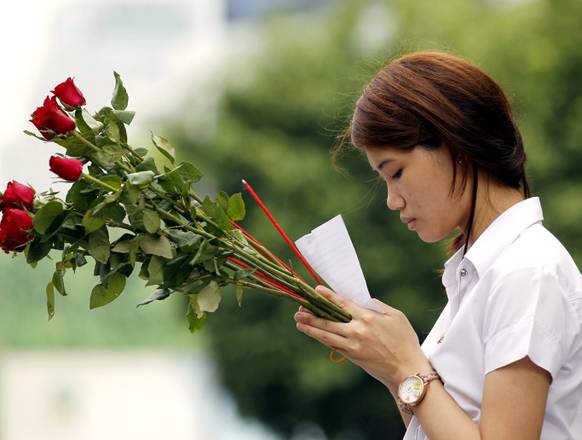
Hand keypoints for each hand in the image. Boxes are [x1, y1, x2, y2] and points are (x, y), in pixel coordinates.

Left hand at [294, 285, 431, 388]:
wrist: (407, 370)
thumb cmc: (405, 341)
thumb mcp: (396, 316)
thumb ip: (379, 306)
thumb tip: (366, 301)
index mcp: (367, 318)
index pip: (343, 304)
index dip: (328, 296)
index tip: (317, 290)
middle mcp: (357, 331)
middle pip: (328, 320)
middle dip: (311, 314)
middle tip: (298, 309)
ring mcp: (353, 345)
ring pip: (326, 335)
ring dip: (311, 328)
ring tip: (298, 322)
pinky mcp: (352, 356)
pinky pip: (333, 345)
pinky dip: (322, 339)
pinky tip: (314, 334)